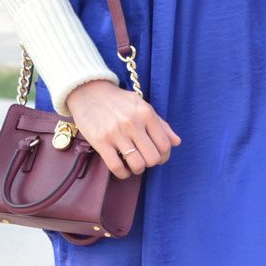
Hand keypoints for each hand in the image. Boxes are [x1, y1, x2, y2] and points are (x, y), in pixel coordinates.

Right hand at [65, 79, 181, 179]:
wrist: (89, 91)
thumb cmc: (118, 100)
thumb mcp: (142, 105)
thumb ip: (160, 123)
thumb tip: (177, 142)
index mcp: (146, 113)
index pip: (165, 144)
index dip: (164, 155)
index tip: (158, 156)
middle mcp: (133, 123)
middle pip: (153, 158)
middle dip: (151, 163)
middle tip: (145, 159)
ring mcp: (116, 133)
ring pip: (137, 165)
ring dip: (137, 169)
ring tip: (134, 163)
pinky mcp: (101, 141)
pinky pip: (117, 167)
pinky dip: (123, 173)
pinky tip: (123, 168)